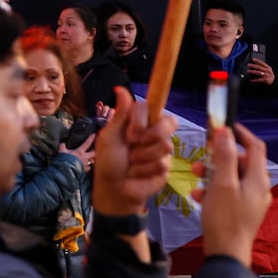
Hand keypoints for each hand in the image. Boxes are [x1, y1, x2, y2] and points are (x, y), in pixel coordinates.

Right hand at [58, 134, 95, 172]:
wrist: (66, 171)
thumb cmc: (65, 160)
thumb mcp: (62, 152)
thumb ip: (62, 147)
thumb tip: (62, 143)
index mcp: (80, 152)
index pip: (86, 144)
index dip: (90, 139)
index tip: (94, 135)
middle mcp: (84, 158)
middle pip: (94, 153)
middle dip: (96, 151)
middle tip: (98, 149)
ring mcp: (85, 164)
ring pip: (92, 162)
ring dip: (93, 160)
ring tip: (93, 159)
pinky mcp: (84, 170)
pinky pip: (88, 169)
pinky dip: (88, 167)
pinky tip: (87, 167)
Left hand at [91, 89, 175, 216]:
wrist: (115, 189)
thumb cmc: (108, 161)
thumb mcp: (110, 136)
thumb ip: (120, 114)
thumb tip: (120, 88)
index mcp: (139, 121)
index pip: (152, 106)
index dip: (143, 119)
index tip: (131, 132)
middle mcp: (153, 131)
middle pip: (169, 122)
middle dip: (149, 136)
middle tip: (132, 146)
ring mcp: (161, 148)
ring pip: (164, 145)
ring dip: (142, 157)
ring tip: (131, 163)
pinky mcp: (167, 166)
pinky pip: (162, 163)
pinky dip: (145, 170)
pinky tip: (138, 174)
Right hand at [192, 123, 271, 267]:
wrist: (226, 254)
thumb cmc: (225, 218)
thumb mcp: (221, 184)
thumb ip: (224, 157)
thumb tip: (225, 132)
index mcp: (258, 179)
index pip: (255, 146)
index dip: (240, 134)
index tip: (223, 126)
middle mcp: (259, 188)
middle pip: (241, 162)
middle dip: (219, 156)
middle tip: (202, 155)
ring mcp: (251, 201)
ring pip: (232, 177)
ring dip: (213, 173)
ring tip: (196, 176)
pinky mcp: (242, 212)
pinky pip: (228, 192)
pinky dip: (213, 189)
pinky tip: (198, 196)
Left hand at [247, 58, 274, 84]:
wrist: (273, 81)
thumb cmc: (268, 74)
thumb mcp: (267, 69)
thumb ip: (263, 67)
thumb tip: (254, 64)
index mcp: (268, 67)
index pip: (262, 63)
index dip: (257, 60)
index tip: (252, 59)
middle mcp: (267, 71)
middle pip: (259, 67)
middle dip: (253, 66)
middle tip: (248, 65)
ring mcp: (266, 75)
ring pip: (258, 72)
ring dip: (252, 72)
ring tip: (248, 71)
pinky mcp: (265, 80)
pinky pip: (258, 80)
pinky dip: (254, 80)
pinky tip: (251, 80)